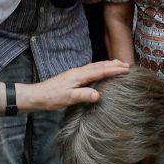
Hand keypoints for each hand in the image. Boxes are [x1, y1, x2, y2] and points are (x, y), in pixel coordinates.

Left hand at [14, 59, 128, 112]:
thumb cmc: (51, 98)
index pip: (100, 71)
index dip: (114, 70)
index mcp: (79, 76)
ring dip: (107, 65)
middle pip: (99, 66)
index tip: (127, 69)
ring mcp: (74, 74)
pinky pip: (90, 70)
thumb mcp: (67, 99)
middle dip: (113, 65)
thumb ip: (83, 95)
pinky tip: (99, 71)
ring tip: (117, 64)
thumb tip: (98, 95)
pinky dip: (99, 69)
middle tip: (127, 64)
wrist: (36, 96)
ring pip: (94, 66)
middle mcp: (78, 72)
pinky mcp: (71, 77)